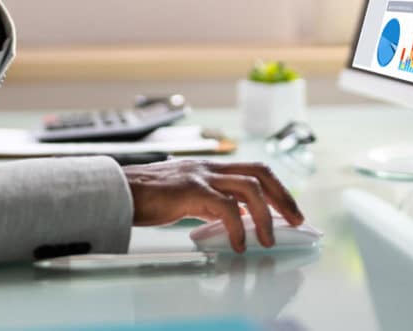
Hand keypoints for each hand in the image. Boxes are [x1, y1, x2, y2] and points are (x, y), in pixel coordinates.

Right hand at [123, 159, 303, 252]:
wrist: (116, 191)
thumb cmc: (144, 198)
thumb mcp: (183, 197)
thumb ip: (208, 203)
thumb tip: (233, 220)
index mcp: (208, 167)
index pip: (253, 169)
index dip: (276, 187)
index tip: (289, 209)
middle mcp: (208, 167)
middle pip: (260, 172)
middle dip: (283, 196)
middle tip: (296, 220)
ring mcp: (200, 175)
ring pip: (250, 188)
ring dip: (265, 215)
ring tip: (268, 239)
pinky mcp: (190, 190)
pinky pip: (226, 208)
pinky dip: (238, 228)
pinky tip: (238, 244)